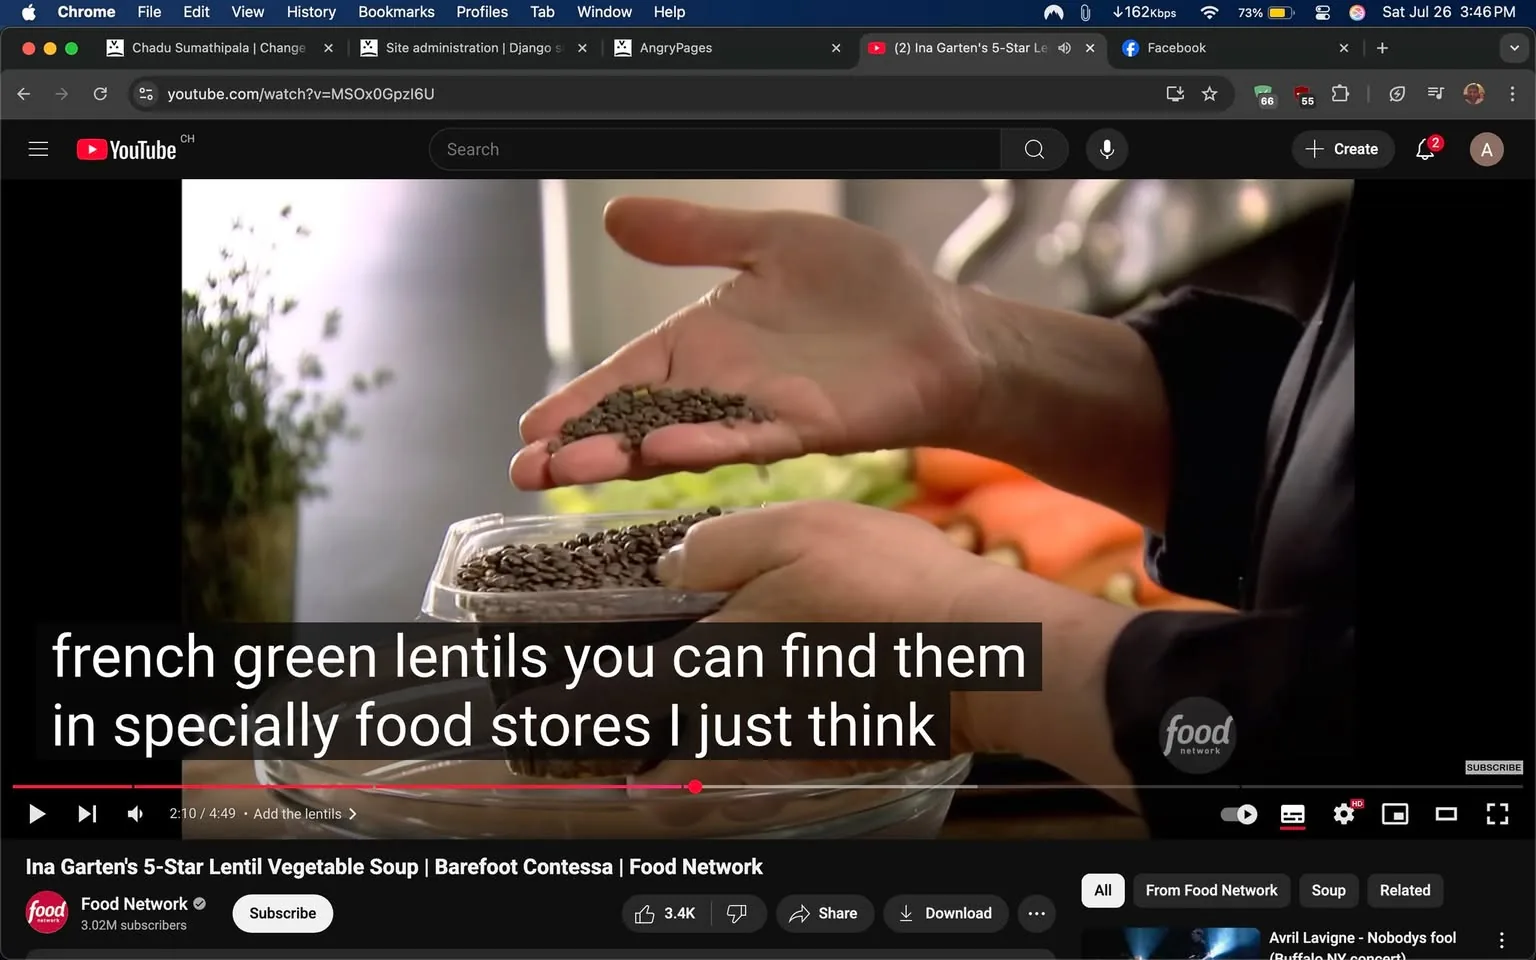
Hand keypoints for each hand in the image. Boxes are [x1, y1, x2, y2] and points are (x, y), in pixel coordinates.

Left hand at [504, 501, 1010, 824]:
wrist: (979, 656)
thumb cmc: (886, 587)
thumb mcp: (790, 529)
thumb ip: (713, 549)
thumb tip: (668, 567)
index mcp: (706, 671)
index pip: (605, 705)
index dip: (558, 711)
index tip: (527, 712)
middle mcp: (732, 731)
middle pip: (651, 773)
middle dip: (620, 759)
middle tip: (605, 735)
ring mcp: (779, 760)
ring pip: (701, 788)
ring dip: (674, 772)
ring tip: (667, 739)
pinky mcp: (822, 769)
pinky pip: (752, 784)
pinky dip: (731, 773)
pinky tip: (750, 731)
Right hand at [510, 198, 987, 489]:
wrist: (938, 325)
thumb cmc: (862, 285)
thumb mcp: (766, 240)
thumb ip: (693, 233)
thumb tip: (616, 213)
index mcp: (702, 342)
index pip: (624, 376)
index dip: (577, 400)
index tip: (528, 428)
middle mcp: (721, 386)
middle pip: (636, 420)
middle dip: (580, 443)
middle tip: (525, 467)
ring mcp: (759, 411)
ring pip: (678, 439)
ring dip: (624, 454)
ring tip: (569, 466)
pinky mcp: (805, 427)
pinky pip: (748, 437)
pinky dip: (706, 442)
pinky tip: (665, 447)